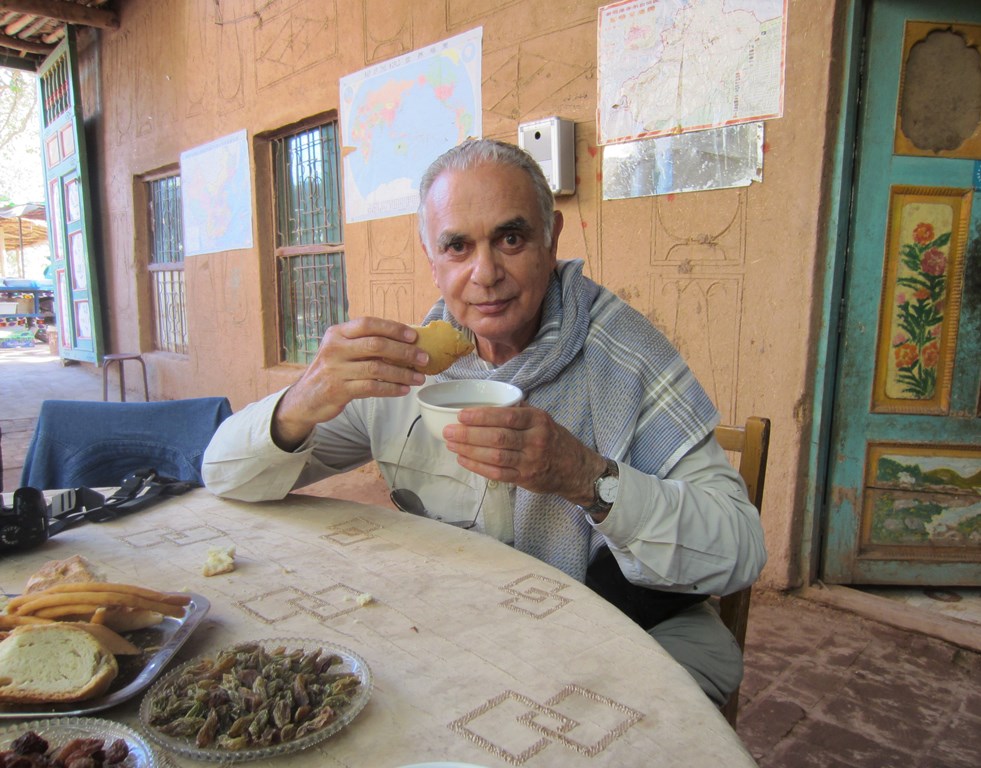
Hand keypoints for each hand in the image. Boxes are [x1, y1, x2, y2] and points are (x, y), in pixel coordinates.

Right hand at [272, 317, 427, 448]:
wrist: (305, 398)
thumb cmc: (332, 371)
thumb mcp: (341, 350)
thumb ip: (364, 344)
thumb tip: (405, 342)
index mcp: (337, 333)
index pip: (368, 324)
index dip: (393, 328)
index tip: (414, 335)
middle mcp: (335, 348)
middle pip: (376, 345)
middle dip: (404, 351)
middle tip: (423, 358)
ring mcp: (336, 369)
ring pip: (377, 368)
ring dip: (402, 373)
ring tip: (419, 377)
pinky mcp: (339, 390)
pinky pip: (372, 387)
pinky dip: (391, 388)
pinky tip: (403, 390)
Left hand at [442, 404, 605, 505]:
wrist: (575, 468)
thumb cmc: (553, 439)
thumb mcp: (542, 419)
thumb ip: (517, 411)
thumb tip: (485, 402)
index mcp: (538, 420)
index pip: (506, 416)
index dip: (482, 416)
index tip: (461, 415)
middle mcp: (535, 440)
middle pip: (498, 437)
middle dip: (469, 434)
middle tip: (449, 431)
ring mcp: (530, 461)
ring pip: (495, 456)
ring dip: (470, 450)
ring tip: (451, 444)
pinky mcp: (525, 478)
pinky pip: (497, 473)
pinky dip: (477, 467)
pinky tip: (463, 459)